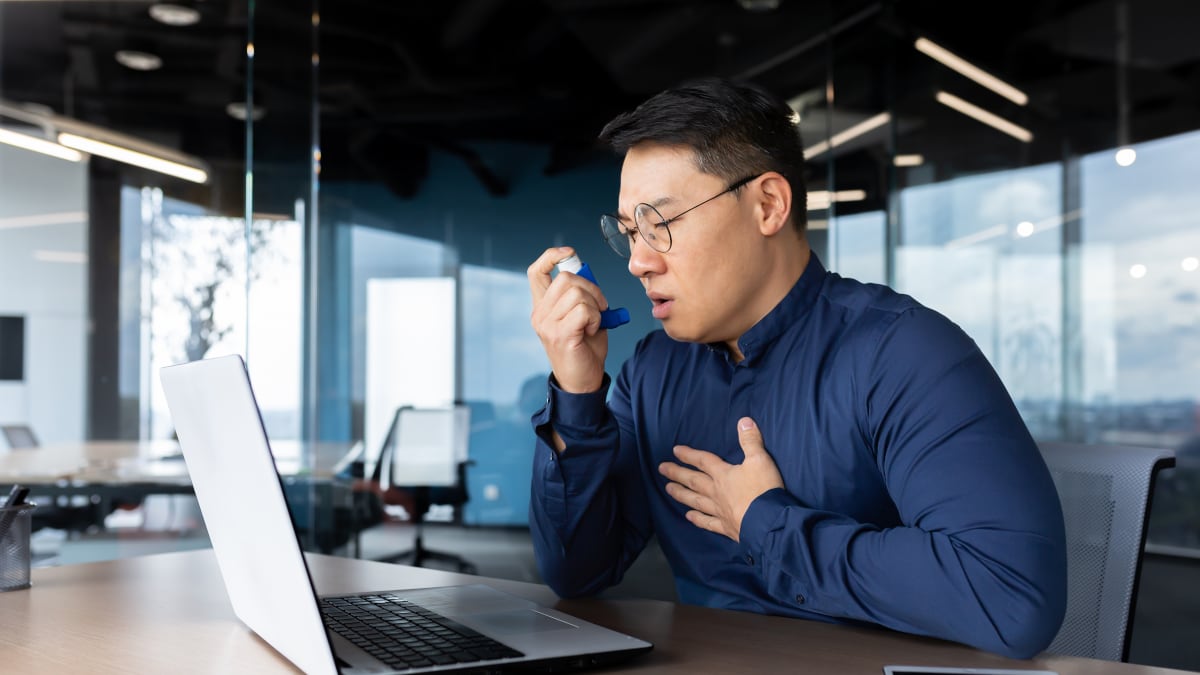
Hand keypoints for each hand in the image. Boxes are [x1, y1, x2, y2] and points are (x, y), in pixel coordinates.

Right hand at [528, 246, 609, 393]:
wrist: (582, 383)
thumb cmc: (584, 349)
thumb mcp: (583, 317)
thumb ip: (581, 295)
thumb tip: (586, 272)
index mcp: (542, 307)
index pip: (535, 271)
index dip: (551, 256)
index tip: (570, 254)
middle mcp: (539, 314)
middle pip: (565, 278)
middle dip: (591, 287)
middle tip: (600, 306)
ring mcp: (547, 325)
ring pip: (577, 293)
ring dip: (595, 305)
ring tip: (595, 322)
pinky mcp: (560, 335)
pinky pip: (583, 310)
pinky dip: (595, 317)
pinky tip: (593, 329)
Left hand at [658, 417, 783, 541]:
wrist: (768, 523)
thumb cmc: (763, 490)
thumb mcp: (760, 460)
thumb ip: (751, 441)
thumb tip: (743, 420)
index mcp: (723, 475)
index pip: (703, 461)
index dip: (689, 455)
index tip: (675, 450)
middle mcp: (717, 492)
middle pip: (693, 481)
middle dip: (677, 473)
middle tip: (662, 469)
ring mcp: (719, 511)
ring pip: (696, 500)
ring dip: (681, 494)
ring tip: (668, 489)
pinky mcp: (725, 527)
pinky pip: (707, 522)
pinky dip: (697, 519)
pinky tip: (688, 517)